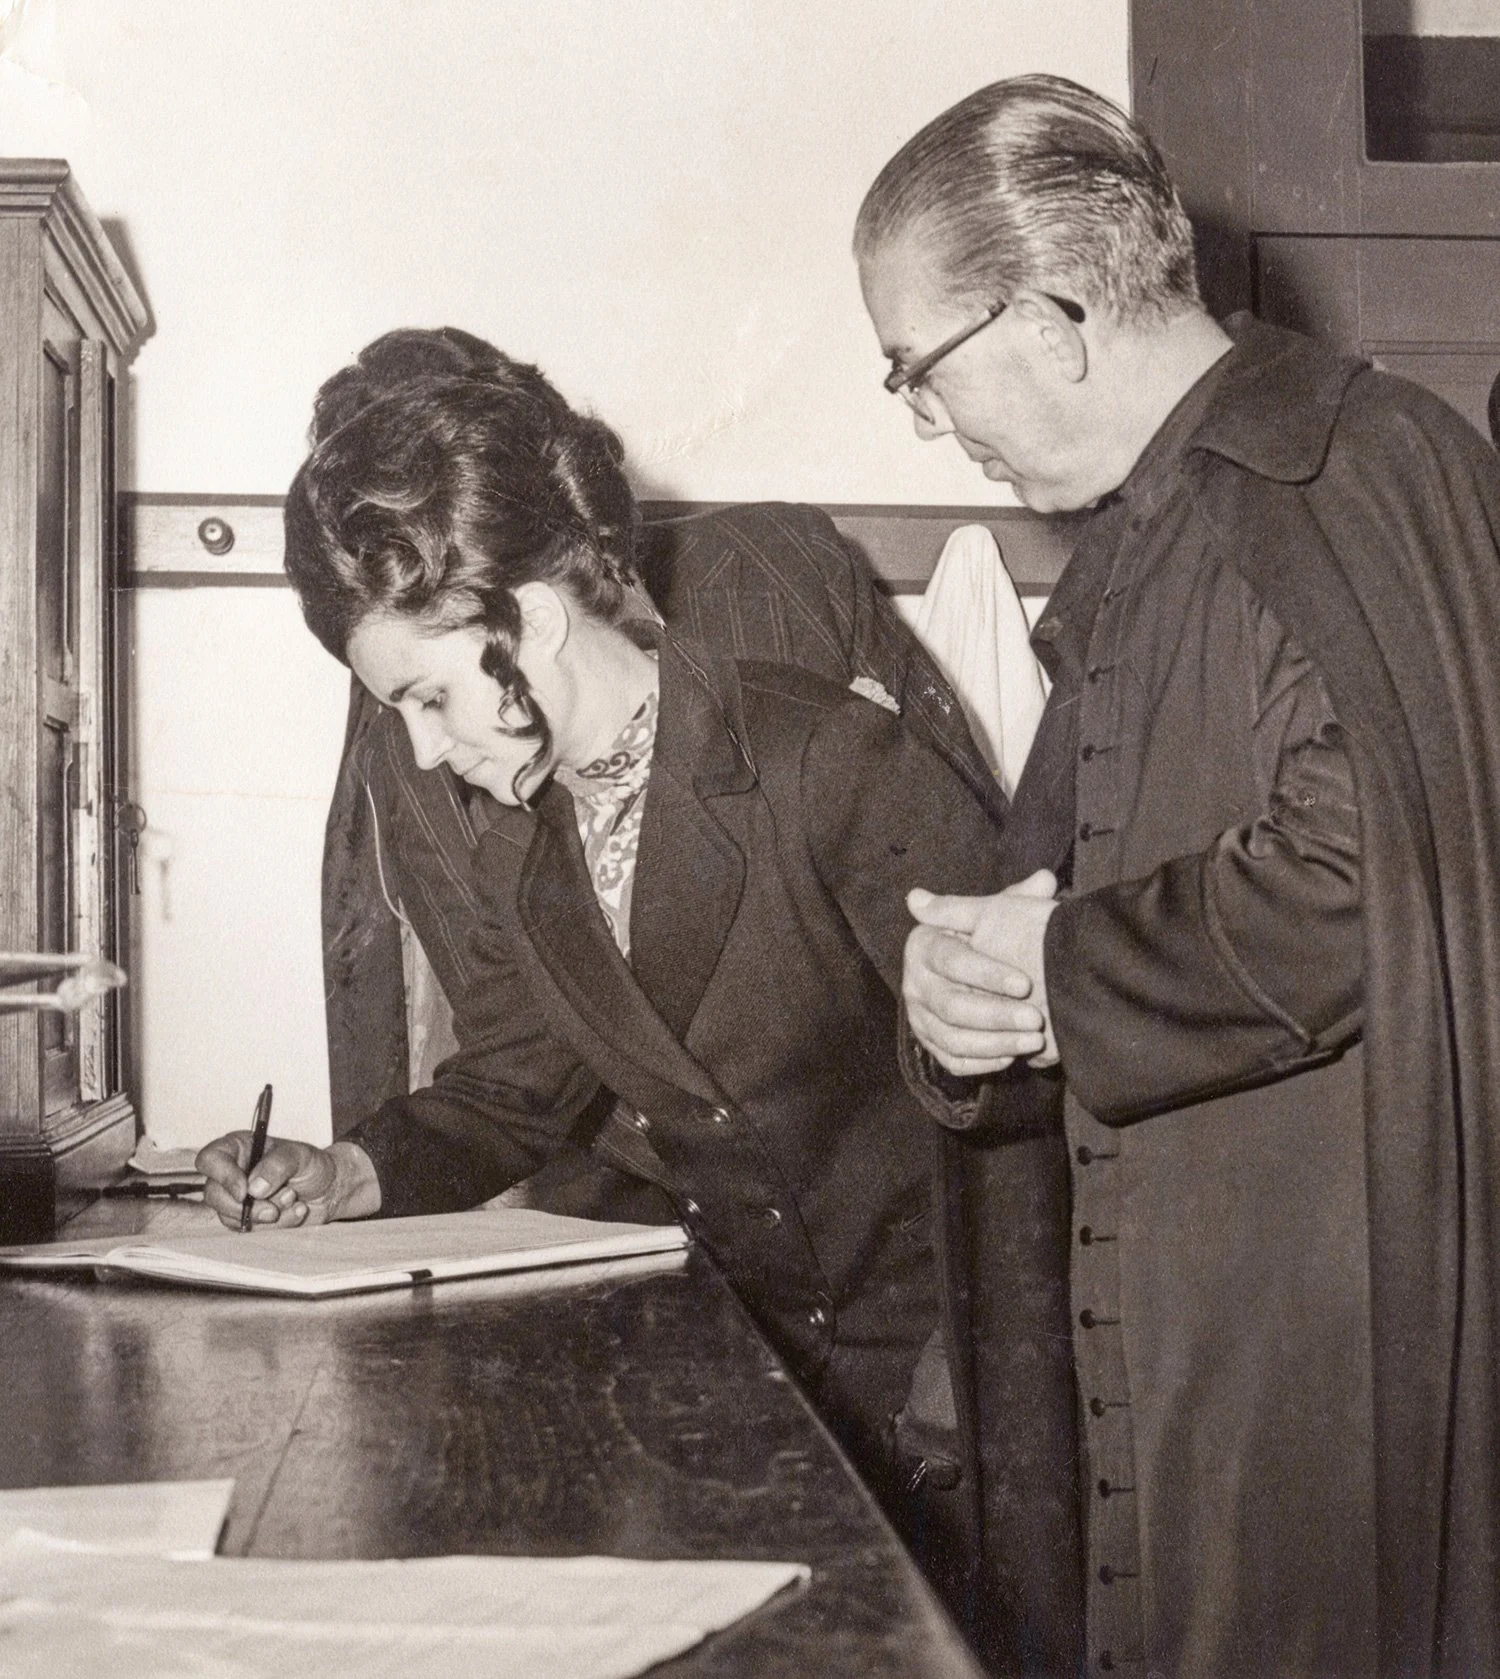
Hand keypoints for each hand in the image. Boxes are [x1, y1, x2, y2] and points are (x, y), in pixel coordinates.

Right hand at [195, 1133, 377, 1230]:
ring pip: (229, 1216)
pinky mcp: (248, 1218)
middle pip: (213, 1194)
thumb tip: (254, 1188)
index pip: (210, 1159)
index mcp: (240, 1148)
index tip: (245, 1191)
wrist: (330, 1189)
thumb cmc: (313, 1165)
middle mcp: (233, 1172)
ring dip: (266, 1214)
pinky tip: (296, 1211)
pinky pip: (249, 1229)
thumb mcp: (300, 1156)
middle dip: (246, 1207)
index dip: (222, 1176)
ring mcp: (238, 1197)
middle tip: (273, 1208)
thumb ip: (277, 1165)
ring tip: (293, 1199)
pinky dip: (276, 1224)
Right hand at [903, 869, 1060, 1075]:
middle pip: (951, 1005)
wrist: (969, 971)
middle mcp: (914, 982)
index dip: (987, 974)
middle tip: (1035, 1020)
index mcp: (924, 944)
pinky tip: (1012, 1058)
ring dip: (995, 1043)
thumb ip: (1018, 899)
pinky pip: (952, 1060)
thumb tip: (1044, 879)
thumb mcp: (996, 913)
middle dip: (996, 1015)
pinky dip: (981, 1063)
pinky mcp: (929, 1043)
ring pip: (952, 1038)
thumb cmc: (986, 936)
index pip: (951, 960)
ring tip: (1033, 1042)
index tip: (1025, 983)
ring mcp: (919, 1016)